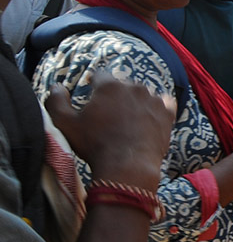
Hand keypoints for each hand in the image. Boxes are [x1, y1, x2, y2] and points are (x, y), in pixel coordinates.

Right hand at [46, 72, 174, 190]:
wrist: (127, 165)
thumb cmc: (94, 145)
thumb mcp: (65, 124)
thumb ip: (56, 102)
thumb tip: (57, 86)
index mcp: (109, 86)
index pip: (100, 75)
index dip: (94, 85)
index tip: (92, 96)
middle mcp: (134, 87)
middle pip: (122, 85)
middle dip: (115, 95)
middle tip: (109, 115)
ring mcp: (153, 99)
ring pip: (142, 94)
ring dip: (136, 102)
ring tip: (128, 120)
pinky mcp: (168, 113)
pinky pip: (165, 103)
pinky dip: (158, 107)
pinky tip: (151, 116)